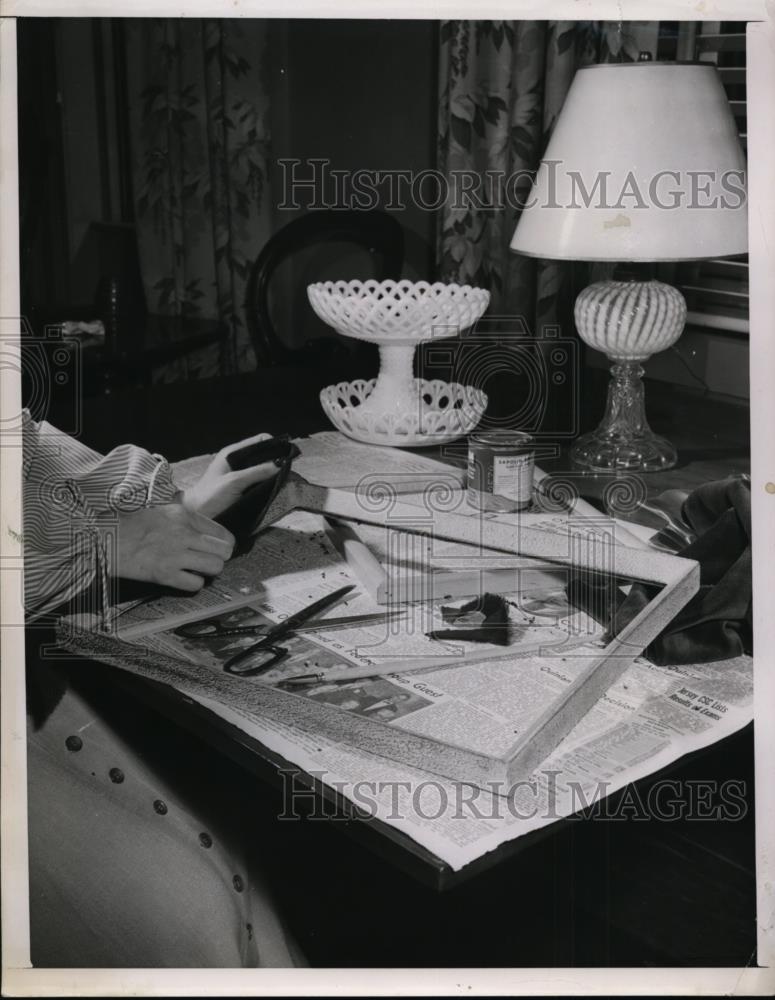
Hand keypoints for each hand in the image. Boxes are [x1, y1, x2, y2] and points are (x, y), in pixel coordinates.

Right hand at [113, 504, 234, 591]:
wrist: (104, 537)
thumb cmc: (130, 524)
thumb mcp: (163, 511)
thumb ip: (186, 519)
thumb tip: (207, 532)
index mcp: (184, 515)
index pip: (223, 533)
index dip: (224, 544)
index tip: (218, 549)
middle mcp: (184, 533)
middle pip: (224, 551)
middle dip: (220, 558)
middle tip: (209, 561)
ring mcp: (176, 554)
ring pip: (215, 567)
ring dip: (208, 572)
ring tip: (196, 570)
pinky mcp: (165, 574)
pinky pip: (195, 584)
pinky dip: (192, 584)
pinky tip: (183, 579)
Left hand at [182, 433, 279, 518]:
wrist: (197, 516)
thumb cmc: (209, 495)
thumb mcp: (234, 481)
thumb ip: (256, 472)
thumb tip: (280, 465)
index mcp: (233, 453)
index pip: (261, 441)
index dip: (275, 445)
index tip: (288, 454)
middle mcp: (239, 462)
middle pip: (265, 456)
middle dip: (278, 461)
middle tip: (291, 470)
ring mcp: (242, 476)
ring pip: (265, 471)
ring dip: (275, 475)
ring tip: (287, 481)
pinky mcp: (245, 490)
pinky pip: (262, 484)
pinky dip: (270, 486)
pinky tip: (278, 490)